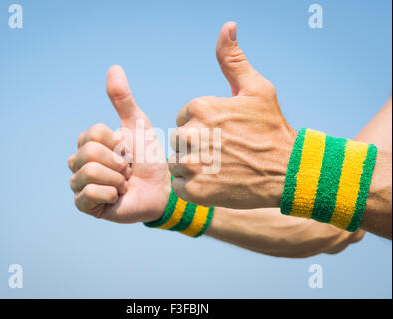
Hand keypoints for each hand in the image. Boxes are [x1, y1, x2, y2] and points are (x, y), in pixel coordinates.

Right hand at [68, 65, 170, 222]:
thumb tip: (113, 68)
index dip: (118, 143)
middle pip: (88, 153)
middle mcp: (79, 163)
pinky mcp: (85, 205)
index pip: (94, 134)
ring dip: (116, 178)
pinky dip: (110, 193)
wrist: (162, 189)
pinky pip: (87, 195)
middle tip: (128, 169)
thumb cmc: (149, 157)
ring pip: (88, 172)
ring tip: (124, 183)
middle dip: (118, 161)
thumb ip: (123, 100)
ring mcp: (80, 184)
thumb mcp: (138, 125)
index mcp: (88, 143)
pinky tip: (118, 196)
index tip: (128, 151)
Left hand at [169, 22, 296, 208]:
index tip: (223, 133)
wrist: (289, 172)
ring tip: (219, 167)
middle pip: (179, 140)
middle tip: (222, 152)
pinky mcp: (196, 191)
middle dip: (195, 145)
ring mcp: (194, 164)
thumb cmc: (272, 129)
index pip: (184, 116)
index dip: (202, 125)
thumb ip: (233, 60)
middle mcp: (193, 134)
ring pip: (177, 162)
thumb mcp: (256, 89)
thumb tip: (227, 26)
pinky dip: (193, 187)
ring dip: (193, 166)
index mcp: (201, 107)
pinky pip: (179, 186)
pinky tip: (215, 182)